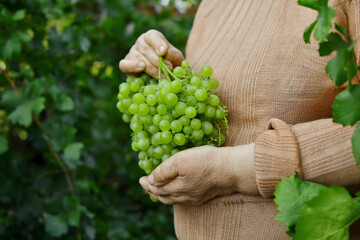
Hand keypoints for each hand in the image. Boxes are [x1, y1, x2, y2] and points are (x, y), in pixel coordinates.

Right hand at [119, 29, 183, 77]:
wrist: (164, 75)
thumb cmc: (171, 63)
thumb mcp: (176, 58)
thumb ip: (172, 54)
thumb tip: (166, 54)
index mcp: (152, 37)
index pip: (153, 36)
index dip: (158, 43)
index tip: (164, 52)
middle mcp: (140, 43)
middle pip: (147, 50)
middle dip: (159, 61)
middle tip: (169, 69)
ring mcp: (132, 53)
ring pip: (139, 59)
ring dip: (151, 68)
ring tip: (162, 76)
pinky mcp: (125, 64)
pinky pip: (124, 65)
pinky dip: (132, 66)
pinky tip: (141, 68)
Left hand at [139, 144, 259, 204]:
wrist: (230, 169)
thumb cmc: (205, 161)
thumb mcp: (181, 160)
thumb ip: (164, 171)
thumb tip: (150, 180)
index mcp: (176, 187)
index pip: (156, 188)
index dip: (146, 184)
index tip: (140, 179)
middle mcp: (184, 196)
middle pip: (163, 196)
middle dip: (152, 191)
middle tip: (145, 185)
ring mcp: (194, 198)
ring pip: (173, 200)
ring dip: (162, 196)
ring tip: (156, 192)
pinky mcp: (203, 196)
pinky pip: (183, 201)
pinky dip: (174, 197)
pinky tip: (176, 193)